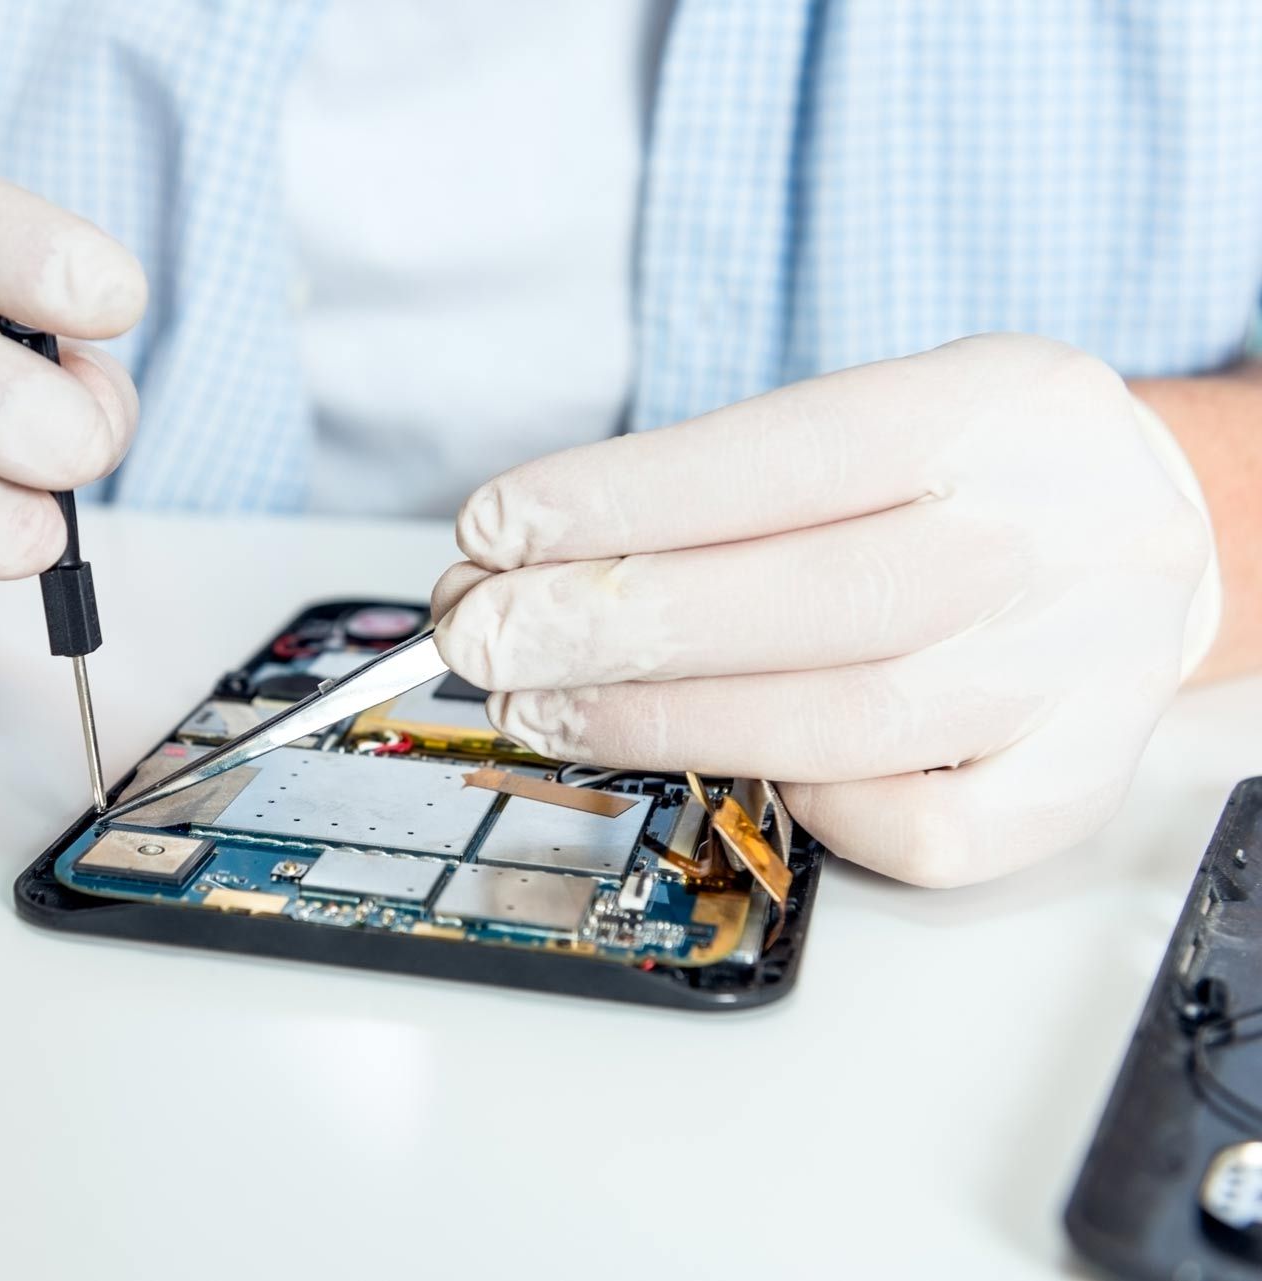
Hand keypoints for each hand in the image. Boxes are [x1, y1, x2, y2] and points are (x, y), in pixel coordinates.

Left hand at [432, 334, 1219, 886]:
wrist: (1159, 530)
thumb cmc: (973, 473)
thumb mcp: (883, 410)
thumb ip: (729, 481)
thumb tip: (526, 562)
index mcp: (998, 411)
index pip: (790, 456)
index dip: (625, 500)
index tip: (495, 530)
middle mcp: (1053, 540)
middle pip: (815, 600)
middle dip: (614, 626)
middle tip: (483, 642)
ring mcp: (1078, 671)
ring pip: (852, 724)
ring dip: (662, 723)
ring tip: (540, 707)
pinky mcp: (1078, 778)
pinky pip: (930, 830)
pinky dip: (812, 808)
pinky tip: (727, 763)